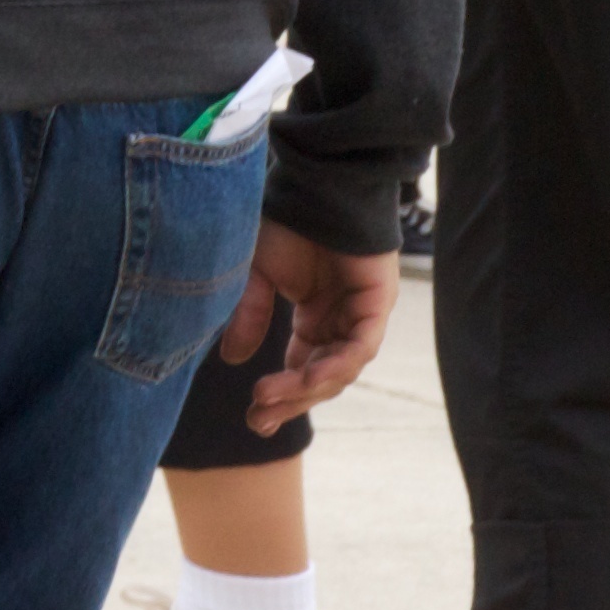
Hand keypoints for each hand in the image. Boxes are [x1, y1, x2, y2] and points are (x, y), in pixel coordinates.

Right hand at [223, 224, 398, 432]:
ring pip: (339, 369)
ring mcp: (361, 315)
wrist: (314, 187)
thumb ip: (249, 316)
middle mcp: (340, 320)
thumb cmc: (287, 221)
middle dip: (291, 401)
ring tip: (268, 398)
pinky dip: (335, 366)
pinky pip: (359, 348)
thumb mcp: (256, 275)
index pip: (302, 366)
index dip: (281, 394)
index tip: (253, 416)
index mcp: (315, 315)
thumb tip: (233, 360)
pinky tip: (307, 378)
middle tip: (260, 422)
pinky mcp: (376, 305)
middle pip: (320, 377)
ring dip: (305, 388)